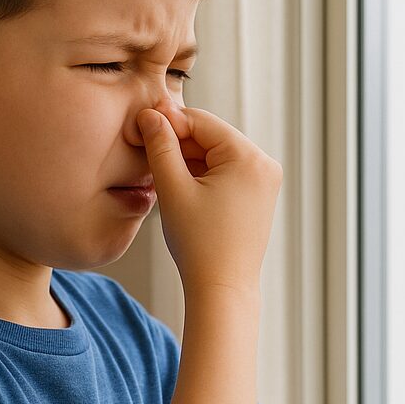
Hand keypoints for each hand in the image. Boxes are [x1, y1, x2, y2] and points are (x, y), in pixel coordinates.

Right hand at [137, 105, 282, 296]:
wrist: (222, 289)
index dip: (168, 122)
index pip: (201, 122)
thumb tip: (151, 114)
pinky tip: (180, 188)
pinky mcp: (259, 195)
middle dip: (178, 143)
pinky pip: (226, 171)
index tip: (139, 126)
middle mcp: (264, 164)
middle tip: (145, 152)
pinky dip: (202, 175)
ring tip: (161, 176)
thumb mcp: (173, 189)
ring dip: (188, 160)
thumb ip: (161, 146)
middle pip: (211, 137)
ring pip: (216, 154)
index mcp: (249, 157)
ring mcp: (265, 180)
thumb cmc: (198, 244)